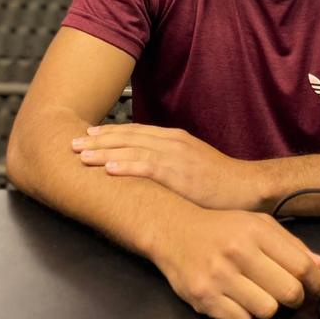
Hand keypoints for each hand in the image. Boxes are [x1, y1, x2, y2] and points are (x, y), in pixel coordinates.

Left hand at [72, 123, 260, 210]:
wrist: (246, 186)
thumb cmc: (220, 181)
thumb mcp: (192, 164)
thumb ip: (169, 163)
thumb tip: (146, 171)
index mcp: (174, 139)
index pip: (136, 132)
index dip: (110, 133)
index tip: (89, 135)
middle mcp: (172, 142)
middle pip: (128, 137)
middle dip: (99, 140)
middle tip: (73, 143)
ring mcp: (176, 157)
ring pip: (133, 149)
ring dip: (104, 151)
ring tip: (81, 155)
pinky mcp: (180, 174)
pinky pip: (148, 167)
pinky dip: (127, 166)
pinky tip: (108, 169)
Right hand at [151, 203, 319, 318]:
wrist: (173, 231)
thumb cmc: (221, 228)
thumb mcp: (257, 224)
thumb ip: (290, 244)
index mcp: (255, 230)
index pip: (300, 265)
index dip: (316, 281)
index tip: (316, 287)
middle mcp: (237, 252)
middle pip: (288, 292)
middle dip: (296, 298)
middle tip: (290, 294)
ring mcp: (218, 277)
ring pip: (267, 311)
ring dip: (268, 306)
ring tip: (259, 293)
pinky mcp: (203, 299)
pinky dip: (244, 315)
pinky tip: (237, 299)